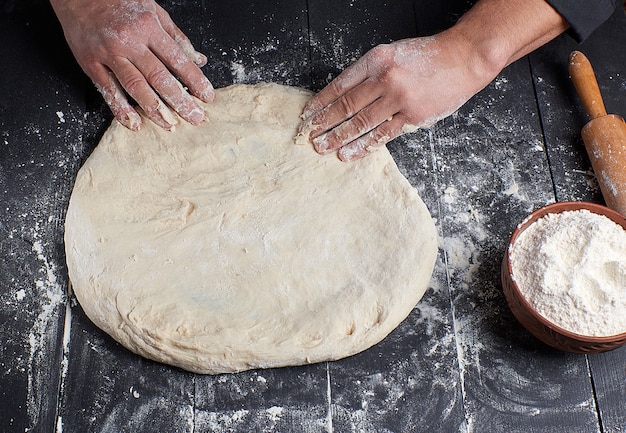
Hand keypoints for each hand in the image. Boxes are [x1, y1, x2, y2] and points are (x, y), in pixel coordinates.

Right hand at [51, 0, 214, 129]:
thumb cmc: (119, 2)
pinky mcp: (91, 64)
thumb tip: (199, 60)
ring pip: (136, 86)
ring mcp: (109, 54)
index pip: (177, 59)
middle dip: (179, 100)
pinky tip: (134, 122)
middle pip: (159, 77)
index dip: (194, 80)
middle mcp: (130, 42)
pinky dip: (121, 109)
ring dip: (155, 109)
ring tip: (170, 125)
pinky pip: (109, 90)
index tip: (206, 96)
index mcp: (148, 28)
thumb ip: (177, 38)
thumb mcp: (154, 11)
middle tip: (194, 117)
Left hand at [298, 0, 567, 161]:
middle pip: (346, 106)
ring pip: (361, 123)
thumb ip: (369, 73)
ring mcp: (399, 99)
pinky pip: (382, 135)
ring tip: (322, 148)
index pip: (340, 85)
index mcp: (376, 60)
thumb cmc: (427, 57)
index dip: (320, 103)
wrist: (463, 58)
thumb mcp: (392, 54)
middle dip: (323, 123)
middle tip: (307, 136)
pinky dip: (363, 146)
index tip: (307, 115)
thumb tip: (343, 98)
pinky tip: (348, 154)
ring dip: (338, 138)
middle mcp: (385, 78)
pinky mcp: (413, 117)